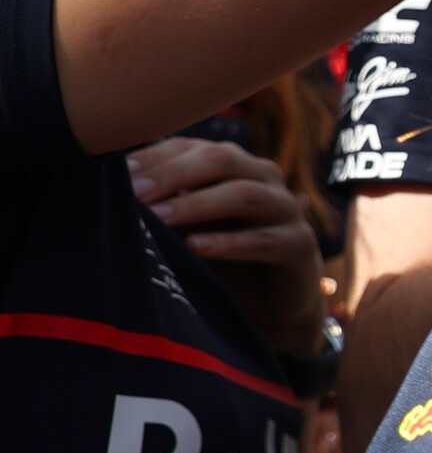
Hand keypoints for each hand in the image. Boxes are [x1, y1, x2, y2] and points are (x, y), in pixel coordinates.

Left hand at [131, 136, 327, 359]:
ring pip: (245, 194)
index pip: (192, 147)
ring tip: (159, 220)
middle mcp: (264, 177)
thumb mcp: (187, 227)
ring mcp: (286, 209)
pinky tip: (196, 247)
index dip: (155, 157)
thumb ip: (164, 205)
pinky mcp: (301, 245)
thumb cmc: (221, 259)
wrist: (272, 305)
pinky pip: (265, 239)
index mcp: (233, 165)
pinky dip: (228, 243)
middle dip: (174, 174)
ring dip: (197, 205)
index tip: (116, 174)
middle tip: (135, 193)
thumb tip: (110, 190)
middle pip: (223, 159)